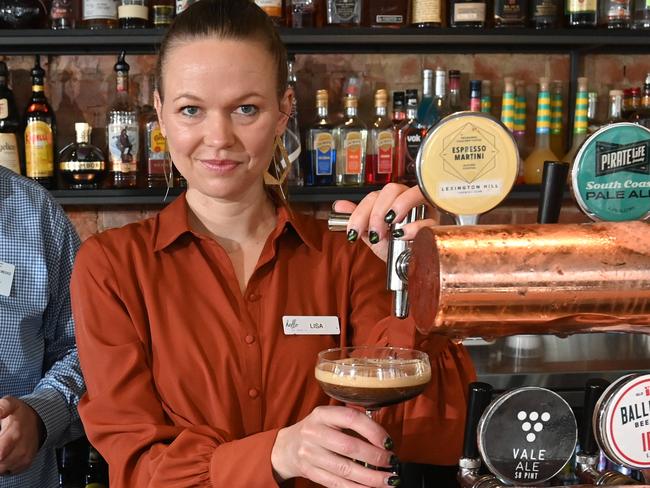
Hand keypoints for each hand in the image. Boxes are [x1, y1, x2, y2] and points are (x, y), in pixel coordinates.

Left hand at [0, 397, 44, 475]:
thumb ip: (1, 408)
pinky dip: (3, 465)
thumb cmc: (20, 412)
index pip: (0, 453)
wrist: (39, 419)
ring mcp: (24, 458)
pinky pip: (9, 471)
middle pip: (0, 462)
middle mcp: (21, 449)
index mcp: (14, 434)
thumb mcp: (9, 404)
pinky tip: (4, 453)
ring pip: (2, 469)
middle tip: (1, 441)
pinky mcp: (25, 463)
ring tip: (2, 446)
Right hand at [271, 406, 398, 486]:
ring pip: (345, 469)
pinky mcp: (310, 473)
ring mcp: (310, 454)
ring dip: (371, 477)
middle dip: (375, 457)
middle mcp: (314, 433)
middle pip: (349, 446)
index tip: (389, 442)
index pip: (351, 419)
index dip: (373, 430)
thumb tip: (384, 436)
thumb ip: (352, 421)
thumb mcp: (329, 417)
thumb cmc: (317, 430)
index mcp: (322, 414)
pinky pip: (337, 484)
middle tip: (392, 462)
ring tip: (389, 480)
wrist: (287, 447)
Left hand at [333, 183, 436, 261]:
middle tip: (373, 234)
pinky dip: (415, 225)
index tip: (353, 232)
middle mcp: (408, 200)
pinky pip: (430, 218)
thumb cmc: (395, 248)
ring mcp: (425, 209)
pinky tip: (403, 235)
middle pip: (392, 189)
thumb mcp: (372, 235)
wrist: (410, 267)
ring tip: (388, 229)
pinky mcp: (437, 224)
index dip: (360, 213)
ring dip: (397, 208)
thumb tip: (339, 206)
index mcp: (391, 201)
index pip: (374, 196)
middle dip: (377, 212)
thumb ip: (358, 220)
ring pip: (414, 192)